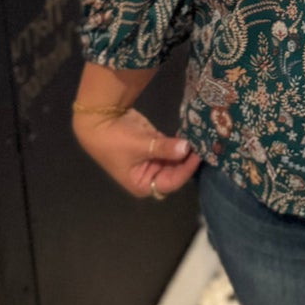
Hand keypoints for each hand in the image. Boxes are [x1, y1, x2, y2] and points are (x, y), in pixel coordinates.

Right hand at [72, 105, 199, 199]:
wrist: (98, 120)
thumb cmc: (114, 140)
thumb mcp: (140, 145)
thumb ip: (164, 148)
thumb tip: (186, 148)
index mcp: (143, 184)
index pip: (171, 181)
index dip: (186, 169)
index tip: (198, 155)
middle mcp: (149, 175)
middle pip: (175, 171)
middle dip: (188, 160)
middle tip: (205, 146)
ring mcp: (152, 160)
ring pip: (174, 159)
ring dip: (185, 150)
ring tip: (202, 140)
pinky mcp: (153, 146)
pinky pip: (170, 147)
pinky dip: (179, 142)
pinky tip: (192, 135)